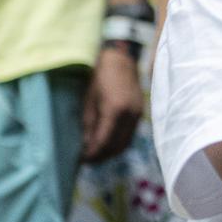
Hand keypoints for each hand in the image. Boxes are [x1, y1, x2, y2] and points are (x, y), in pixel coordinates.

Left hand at [81, 47, 142, 162]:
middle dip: (102, 156)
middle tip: (88, 161)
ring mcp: (138, 115)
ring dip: (111, 152)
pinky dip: (119, 142)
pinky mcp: (140, 113)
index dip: (93, 153)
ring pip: (126, 142)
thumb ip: (89, 124)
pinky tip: (108, 142)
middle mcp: (130, 115)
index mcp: (115, 110)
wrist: (121, 60)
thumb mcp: (89, 100)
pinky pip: (130, 134)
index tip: (82, 160)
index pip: (104, 141)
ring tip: (97, 154)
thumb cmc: (100, 77)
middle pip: (117, 146)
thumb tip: (86, 145)